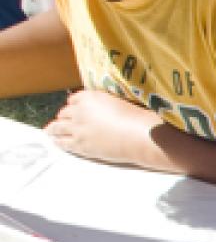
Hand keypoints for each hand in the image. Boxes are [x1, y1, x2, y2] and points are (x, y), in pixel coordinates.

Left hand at [45, 89, 167, 169]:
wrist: (139, 135)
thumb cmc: (136, 118)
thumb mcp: (119, 102)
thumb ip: (105, 103)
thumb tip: (102, 108)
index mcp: (89, 97)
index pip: (73, 99)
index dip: (73, 104)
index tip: (73, 108)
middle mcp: (79, 111)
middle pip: (64, 113)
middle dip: (63, 117)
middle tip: (63, 121)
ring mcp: (77, 128)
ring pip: (57, 127)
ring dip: (53, 128)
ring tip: (50, 131)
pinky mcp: (79, 144)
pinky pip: (62, 142)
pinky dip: (58, 141)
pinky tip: (55, 141)